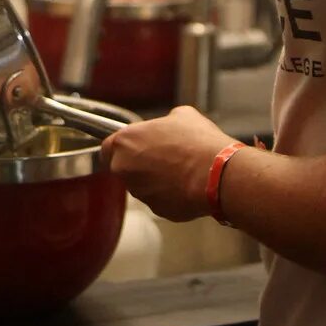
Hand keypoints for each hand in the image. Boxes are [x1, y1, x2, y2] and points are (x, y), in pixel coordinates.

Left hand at [100, 106, 236, 222]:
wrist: (217, 174)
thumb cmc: (198, 143)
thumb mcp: (182, 116)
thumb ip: (164, 122)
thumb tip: (167, 125)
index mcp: (125, 141)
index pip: (107, 148)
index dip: (121, 148)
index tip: (133, 148)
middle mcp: (125, 168)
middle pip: (124, 167)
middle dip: (140, 164)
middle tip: (163, 158)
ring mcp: (140, 191)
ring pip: (141, 185)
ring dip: (155, 180)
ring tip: (179, 170)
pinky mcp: (156, 209)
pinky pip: (158, 200)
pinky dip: (169, 195)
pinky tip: (185, 184)